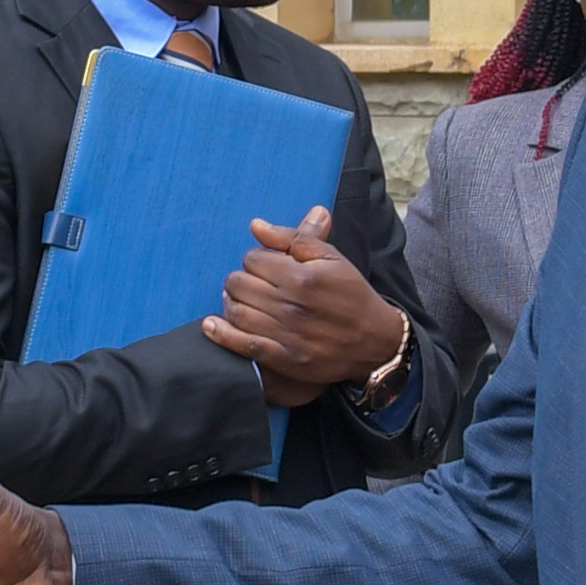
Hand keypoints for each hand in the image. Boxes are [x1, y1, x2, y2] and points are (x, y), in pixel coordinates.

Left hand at [206, 206, 405, 406]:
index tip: (265, 266)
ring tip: (238, 299)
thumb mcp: (332, 258)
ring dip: (231, 301)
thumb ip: (294, 238)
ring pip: (236, 311)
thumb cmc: (352, 294)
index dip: (256, 259)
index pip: (254, 259)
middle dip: (241, 279)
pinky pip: (242, 345)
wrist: (374, 341)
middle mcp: (291, 305)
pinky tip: (211, 325)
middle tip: (250, 283)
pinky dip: (221, 335)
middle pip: (240, 284)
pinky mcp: (283, 358)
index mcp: (302, 277)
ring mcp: (285, 334)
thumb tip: (256, 226)